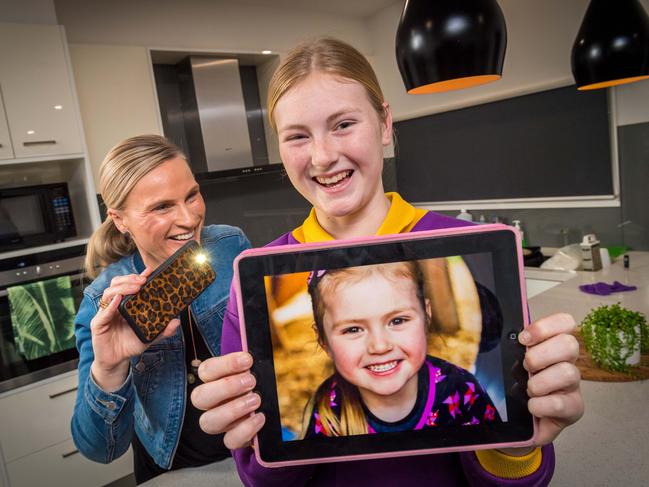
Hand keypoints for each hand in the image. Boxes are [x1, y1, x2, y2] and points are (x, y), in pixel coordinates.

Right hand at [90, 268, 180, 390]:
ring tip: (135, 288)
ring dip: (122, 288)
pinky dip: (111, 305)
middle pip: (117, 284)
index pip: (129, 285)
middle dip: (130, 279)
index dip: (137, 276)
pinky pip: (103, 312)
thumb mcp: (149, 336)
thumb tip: (177, 322)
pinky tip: (118, 300)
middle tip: (143, 280)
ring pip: (109, 293)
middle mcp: (114, 305)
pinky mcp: (98, 323)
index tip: (149, 270)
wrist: (117, 360)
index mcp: (126, 304)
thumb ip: (162, 330)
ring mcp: (105, 313)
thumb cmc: (131, 345)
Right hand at [191, 352, 264, 449]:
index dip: (225, 364)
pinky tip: (259, 417)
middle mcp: (210, 402)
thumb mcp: (253, 370)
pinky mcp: (232, 438)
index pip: (206, 370)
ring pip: (208, 422)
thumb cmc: (256, 384)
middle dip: (226, 388)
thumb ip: (248, 362)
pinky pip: (229, 441)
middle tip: (251, 381)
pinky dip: (244, 430)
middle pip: (199, 397)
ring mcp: (219, 422)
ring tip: (256, 399)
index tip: (248, 360)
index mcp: (212, 380)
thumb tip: (248, 350)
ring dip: (232, 409)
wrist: (267, 408)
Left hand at [502, 313, 583, 454]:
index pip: (565, 323)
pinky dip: (542, 405)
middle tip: (525, 367)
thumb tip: (497, 333)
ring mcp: (572, 386)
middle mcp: (567, 362)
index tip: (523, 338)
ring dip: (540, 382)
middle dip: (541, 355)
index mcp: (553, 346)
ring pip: (568, 372)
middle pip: (570, 344)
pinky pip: (562, 403)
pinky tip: (532, 407)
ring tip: (528, 390)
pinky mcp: (573, 408)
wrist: (521, 420)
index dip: (545, 327)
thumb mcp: (512, 362)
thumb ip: (512, 347)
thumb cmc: (517, 386)